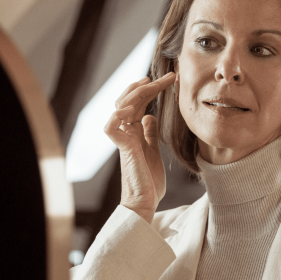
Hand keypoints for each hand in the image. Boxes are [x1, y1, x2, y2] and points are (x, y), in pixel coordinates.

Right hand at [104, 72, 175, 222]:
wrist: (144, 202)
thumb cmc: (148, 181)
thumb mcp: (153, 151)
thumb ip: (149, 134)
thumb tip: (149, 117)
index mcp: (134, 132)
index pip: (139, 104)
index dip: (151, 90)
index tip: (168, 81)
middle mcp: (126, 132)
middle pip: (130, 100)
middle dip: (147, 86)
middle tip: (167, 77)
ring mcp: (123, 139)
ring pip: (121, 107)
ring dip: (135, 93)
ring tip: (150, 82)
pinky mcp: (123, 148)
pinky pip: (111, 127)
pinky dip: (117, 115)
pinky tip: (130, 107)